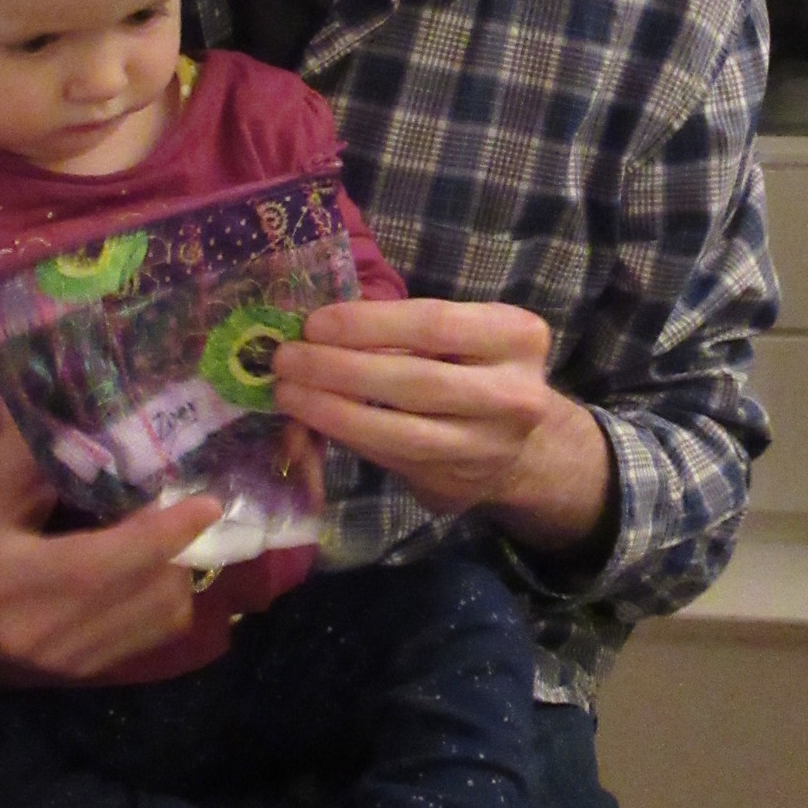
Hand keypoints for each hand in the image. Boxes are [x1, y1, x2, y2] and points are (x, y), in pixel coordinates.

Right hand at [0, 415, 218, 678]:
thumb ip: (41, 446)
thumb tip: (105, 406)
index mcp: (7, 584)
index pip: (105, 565)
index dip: (163, 534)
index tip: (206, 501)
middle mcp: (34, 635)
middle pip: (143, 597)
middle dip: (177, 549)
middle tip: (184, 501)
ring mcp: (51, 662)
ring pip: (153, 623)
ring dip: (173, 576)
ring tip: (166, 531)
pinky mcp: (62, 671)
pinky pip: (138, 640)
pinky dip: (156, 601)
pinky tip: (145, 564)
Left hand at [272, 298, 611, 551]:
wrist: (521, 444)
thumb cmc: (476, 367)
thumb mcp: (465, 333)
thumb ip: (409, 328)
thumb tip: (321, 325)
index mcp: (518, 337)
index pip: (434, 324)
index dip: (368, 324)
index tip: (315, 324)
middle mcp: (515, 395)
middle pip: (415, 380)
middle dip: (340, 369)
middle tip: (286, 359)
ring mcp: (489, 447)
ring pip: (400, 431)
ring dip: (333, 411)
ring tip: (288, 393)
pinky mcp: (459, 484)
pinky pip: (391, 459)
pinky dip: (347, 437)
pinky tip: (314, 420)